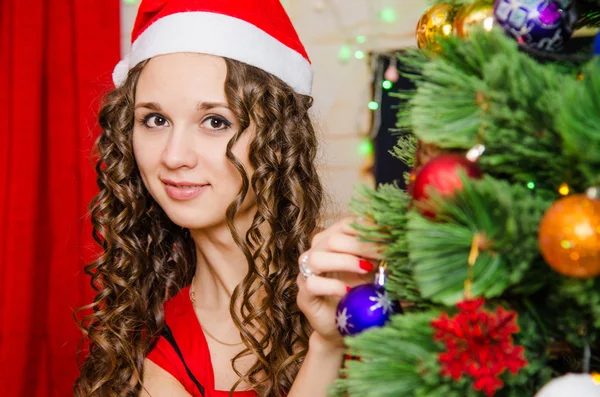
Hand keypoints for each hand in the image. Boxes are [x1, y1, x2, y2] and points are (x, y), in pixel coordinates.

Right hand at [296, 217, 381, 347]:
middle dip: (361, 244)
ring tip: (366, 269)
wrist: (346, 328)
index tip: (390, 236)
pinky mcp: (304, 295)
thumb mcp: (375, 271)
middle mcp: (316, 252)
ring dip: (345, 261)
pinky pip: (312, 284)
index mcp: (332, 239)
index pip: (346, 224)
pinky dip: (332, 286)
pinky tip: (349, 292)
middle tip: (384, 253)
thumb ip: (382, 256)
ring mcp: (306, 273)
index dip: (367, 228)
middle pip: (333, 238)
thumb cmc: (361, 294)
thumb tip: (402, 241)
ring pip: (317, 257)